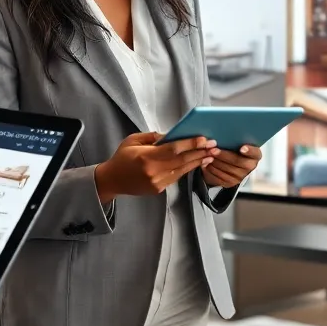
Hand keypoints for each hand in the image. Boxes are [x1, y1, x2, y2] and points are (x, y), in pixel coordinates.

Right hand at [94, 132, 216, 202]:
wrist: (112, 180)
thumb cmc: (122, 157)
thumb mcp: (133, 140)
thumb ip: (153, 137)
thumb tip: (171, 136)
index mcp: (146, 157)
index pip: (173, 149)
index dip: (190, 144)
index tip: (203, 139)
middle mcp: (153, 171)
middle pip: (182, 160)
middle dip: (199, 152)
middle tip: (214, 146)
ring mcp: (157, 182)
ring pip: (182, 170)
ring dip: (198, 161)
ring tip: (211, 154)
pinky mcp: (159, 189)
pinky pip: (176, 177)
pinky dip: (188, 169)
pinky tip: (197, 162)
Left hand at [202, 144, 259, 188]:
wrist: (228, 162)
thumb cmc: (232, 147)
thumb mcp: (235, 142)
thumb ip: (232, 139)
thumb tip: (219, 137)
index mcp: (255, 155)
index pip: (255, 153)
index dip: (249, 151)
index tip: (242, 148)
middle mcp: (250, 167)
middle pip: (237, 161)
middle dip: (223, 155)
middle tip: (212, 150)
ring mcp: (240, 176)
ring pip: (226, 169)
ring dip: (215, 162)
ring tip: (207, 155)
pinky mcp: (230, 183)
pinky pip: (219, 177)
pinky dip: (211, 169)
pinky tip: (205, 163)